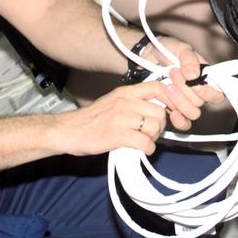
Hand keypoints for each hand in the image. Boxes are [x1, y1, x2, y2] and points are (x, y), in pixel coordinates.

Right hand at [55, 81, 170, 155]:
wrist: (67, 130)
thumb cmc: (91, 119)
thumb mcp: (113, 102)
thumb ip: (133, 102)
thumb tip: (158, 110)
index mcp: (125, 92)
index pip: (158, 87)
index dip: (170, 99)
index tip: (169, 112)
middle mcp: (125, 101)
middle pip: (160, 111)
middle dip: (161, 125)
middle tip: (151, 133)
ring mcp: (121, 118)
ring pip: (155, 126)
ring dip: (153, 138)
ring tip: (144, 141)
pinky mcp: (117, 135)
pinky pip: (145, 142)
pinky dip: (147, 149)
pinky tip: (140, 149)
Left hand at [145, 38, 227, 130]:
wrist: (146, 58)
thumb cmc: (166, 51)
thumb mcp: (179, 48)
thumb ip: (189, 58)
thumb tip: (195, 74)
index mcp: (205, 77)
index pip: (217, 93)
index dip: (208, 92)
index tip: (195, 82)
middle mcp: (198, 92)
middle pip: (201, 102)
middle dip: (185, 88)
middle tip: (173, 72)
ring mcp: (186, 102)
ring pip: (193, 112)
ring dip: (180, 100)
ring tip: (167, 86)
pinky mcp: (174, 110)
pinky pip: (184, 123)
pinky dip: (179, 120)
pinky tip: (171, 112)